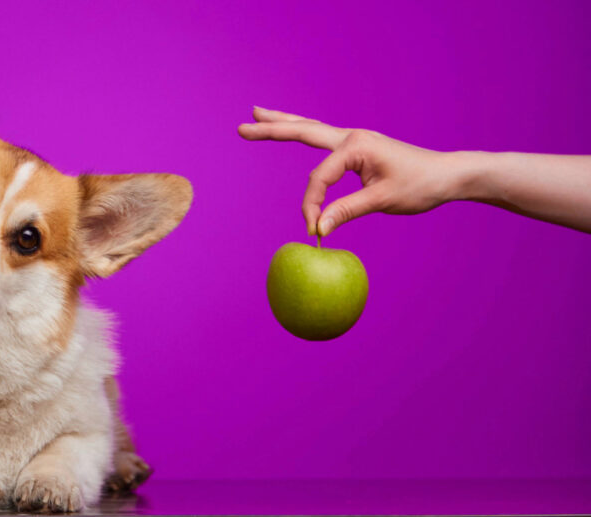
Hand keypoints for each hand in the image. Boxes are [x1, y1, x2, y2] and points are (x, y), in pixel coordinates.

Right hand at [238, 107, 461, 235]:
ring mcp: (354, 139)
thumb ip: (346, 210)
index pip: (319, 178)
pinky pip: (322, 139)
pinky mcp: (357, 147)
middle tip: (242, 126)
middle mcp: (351, 136)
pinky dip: (302, 132)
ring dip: (283, 122)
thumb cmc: (420, 185)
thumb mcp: (383, 201)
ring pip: (310, 129)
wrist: (447, 174)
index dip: (312, 206)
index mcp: (356, 146)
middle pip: (302, 131)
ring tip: (257, 113)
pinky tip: (291, 128)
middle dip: (272, 129)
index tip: (314, 230)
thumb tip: (318, 228)